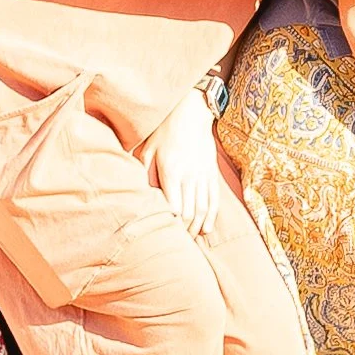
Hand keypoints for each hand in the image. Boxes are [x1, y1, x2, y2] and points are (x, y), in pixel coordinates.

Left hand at [147, 90, 223, 238]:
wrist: (192, 111)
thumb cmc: (164, 130)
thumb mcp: (147, 148)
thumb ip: (144, 173)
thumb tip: (141, 196)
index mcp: (171, 170)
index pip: (173, 207)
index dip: (169, 224)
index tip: (163, 233)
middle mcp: (190, 175)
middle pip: (189, 212)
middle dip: (182, 231)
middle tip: (175, 243)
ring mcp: (203, 175)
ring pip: (203, 209)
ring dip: (196, 227)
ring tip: (188, 239)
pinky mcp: (212, 173)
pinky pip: (214, 199)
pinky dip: (211, 216)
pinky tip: (206, 229)